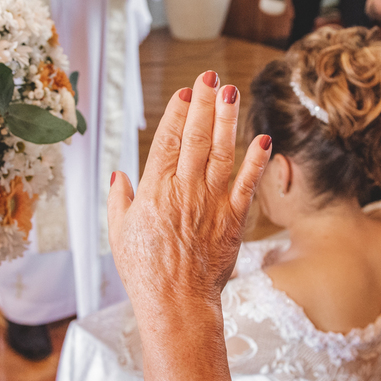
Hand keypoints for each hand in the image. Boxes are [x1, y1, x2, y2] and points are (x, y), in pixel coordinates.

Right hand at [108, 72, 270, 322]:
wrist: (177, 303)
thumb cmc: (145, 272)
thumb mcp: (120, 234)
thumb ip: (120, 200)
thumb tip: (118, 176)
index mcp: (155, 191)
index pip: (168, 140)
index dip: (179, 112)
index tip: (187, 91)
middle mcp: (185, 191)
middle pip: (197, 137)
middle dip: (205, 103)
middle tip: (211, 76)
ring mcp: (212, 203)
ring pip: (222, 153)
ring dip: (228, 120)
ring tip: (232, 92)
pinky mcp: (233, 220)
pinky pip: (247, 184)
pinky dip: (256, 161)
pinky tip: (262, 138)